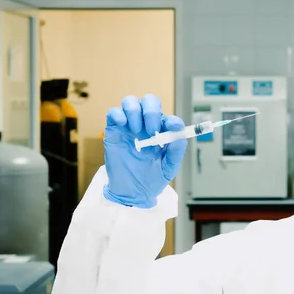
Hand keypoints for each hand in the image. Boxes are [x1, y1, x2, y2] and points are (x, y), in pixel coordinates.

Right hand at [102, 94, 187, 208]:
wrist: (132, 192)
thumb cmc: (153, 178)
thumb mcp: (168, 168)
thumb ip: (176, 152)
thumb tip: (180, 136)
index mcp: (163, 132)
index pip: (169, 118)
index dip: (172, 120)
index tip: (173, 127)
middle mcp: (147, 125)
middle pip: (150, 101)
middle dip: (152, 111)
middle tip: (151, 129)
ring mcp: (130, 126)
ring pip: (131, 101)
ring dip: (135, 111)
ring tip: (136, 131)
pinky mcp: (114, 130)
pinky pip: (113, 112)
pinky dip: (118, 114)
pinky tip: (123, 125)